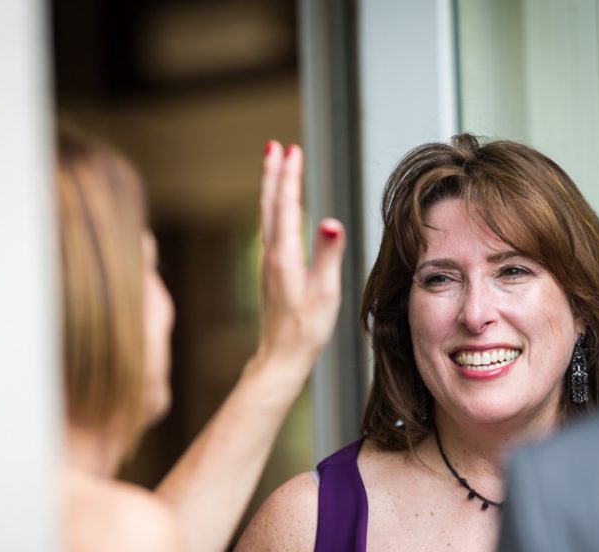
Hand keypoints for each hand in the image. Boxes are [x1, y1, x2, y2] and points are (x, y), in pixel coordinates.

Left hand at [254, 141, 344, 373]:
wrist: (280, 358)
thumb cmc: (306, 330)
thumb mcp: (325, 293)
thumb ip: (328, 255)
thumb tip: (332, 222)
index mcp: (285, 256)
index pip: (287, 206)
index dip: (289, 176)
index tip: (291, 150)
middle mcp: (271, 255)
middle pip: (270, 205)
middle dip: (273, 173)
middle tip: (275, 146)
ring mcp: (268, 263)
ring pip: (266, 216)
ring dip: (270, 188)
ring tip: (273, 166)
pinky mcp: (270, 272)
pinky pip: (268, 229)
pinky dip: (272, 209)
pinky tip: (276, 210)